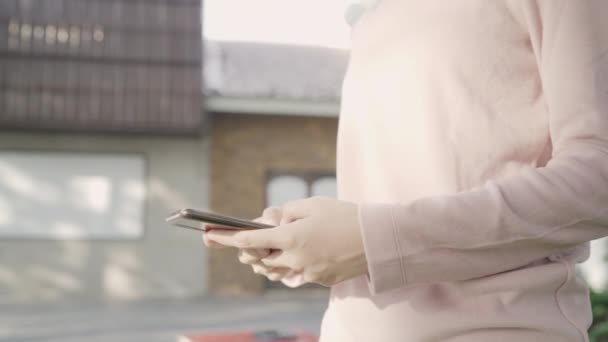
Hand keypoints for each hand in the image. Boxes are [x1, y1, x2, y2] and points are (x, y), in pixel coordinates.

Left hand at [205, 197, 367, 286]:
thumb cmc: (344, 216)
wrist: (376, 240)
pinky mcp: (317, 280)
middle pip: (258, 258)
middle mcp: (294, 258)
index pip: (249, 238)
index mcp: (291, 237)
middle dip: (248, 248)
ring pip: (273, 270)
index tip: (209, 235)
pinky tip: (291, 257)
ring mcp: (306, 272)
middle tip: (242, 239)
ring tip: (264, 247)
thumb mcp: (313, 205)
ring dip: (265, 259)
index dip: (225, 237)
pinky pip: (293, 275)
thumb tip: (269, 219)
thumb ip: (286, 212)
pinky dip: (286, 266)